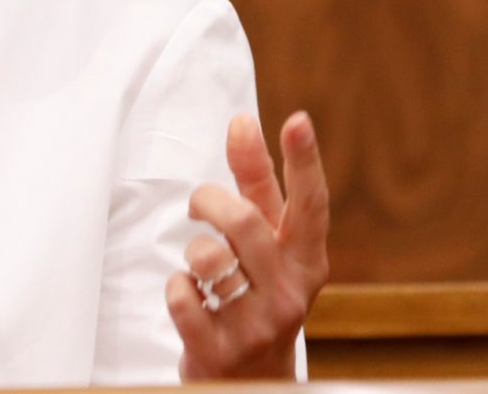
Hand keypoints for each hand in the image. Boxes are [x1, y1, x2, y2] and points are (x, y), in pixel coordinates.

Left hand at [166, 111, 328, 380]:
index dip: (305, 161)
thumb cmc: (258, 292)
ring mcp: (257, 326)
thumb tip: (243, 121)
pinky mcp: (219, 351)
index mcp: (308, 261)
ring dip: (193, 251)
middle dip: (210, 200)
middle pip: (245, 223)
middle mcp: (290, 293)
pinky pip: (182, 296)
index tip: (297, 120)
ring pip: (210, 259)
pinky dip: (177, 287)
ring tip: (200, 262)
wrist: (253, 380)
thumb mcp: (268, 242)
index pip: (310, 204)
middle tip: (199, 203)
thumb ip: (256, 184)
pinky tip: (192, 296)